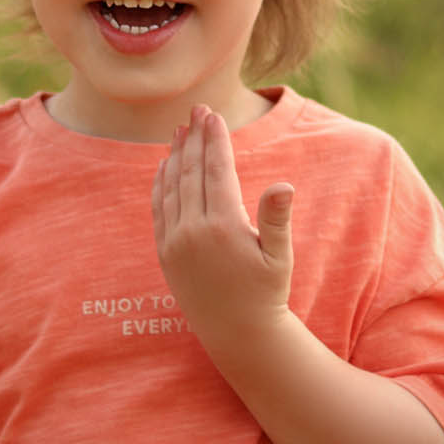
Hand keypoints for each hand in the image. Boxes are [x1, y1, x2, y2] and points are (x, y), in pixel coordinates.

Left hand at [151, 104, 296, 345]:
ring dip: (175, 155)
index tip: (214, 115)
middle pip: (191, 171)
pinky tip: (165, 165)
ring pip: (172, 186)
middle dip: (194, 137)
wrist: (237, 334)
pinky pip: (159, 208)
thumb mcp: (279, 257)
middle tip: (197, 110)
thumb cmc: (266, 293)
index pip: (216, 171)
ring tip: (180, 130)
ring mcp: (174, 242)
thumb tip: (284, 185)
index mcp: (224, 227)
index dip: (215, 140)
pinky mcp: (164, 252)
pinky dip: (161, 182)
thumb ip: (276, 219)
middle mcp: (193, 231)